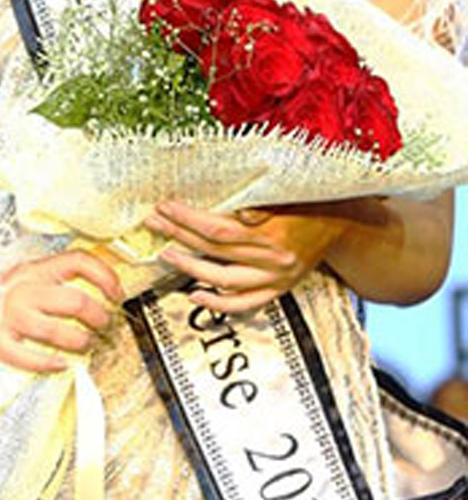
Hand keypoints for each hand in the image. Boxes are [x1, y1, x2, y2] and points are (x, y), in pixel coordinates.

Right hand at [0, 248, 123, 372]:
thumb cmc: (17, 293)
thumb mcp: (40, 275)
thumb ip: (67, 278)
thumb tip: (111, 290)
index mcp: (39, 268)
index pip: (79, 261)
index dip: (105, 276)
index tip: (117, 294)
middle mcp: (24, 288)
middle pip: (74, 302)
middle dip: (99, 317)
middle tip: (104, 324)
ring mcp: (10, 314)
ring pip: (54, 331)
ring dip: (79, 341)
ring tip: (86, 343)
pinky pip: (25, 356)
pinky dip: (47, 363)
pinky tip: (62, 364)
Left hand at [144, 200, 347, 312]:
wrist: (343, 225)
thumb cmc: (312, 202)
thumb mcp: (290, 195)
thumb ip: (263, 204)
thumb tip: (238, 211)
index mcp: (274, 233)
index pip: (219, 229)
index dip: (188, 219)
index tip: (166, 207)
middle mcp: (273, 260)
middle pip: (215, 251)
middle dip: (180, 235)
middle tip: (154, 223)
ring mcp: (275, 279)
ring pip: (223, 279)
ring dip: (190, 267)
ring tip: (166, 252)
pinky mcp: (278, 290)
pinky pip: (244, 304)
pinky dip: (218, 302)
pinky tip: (194, 293)